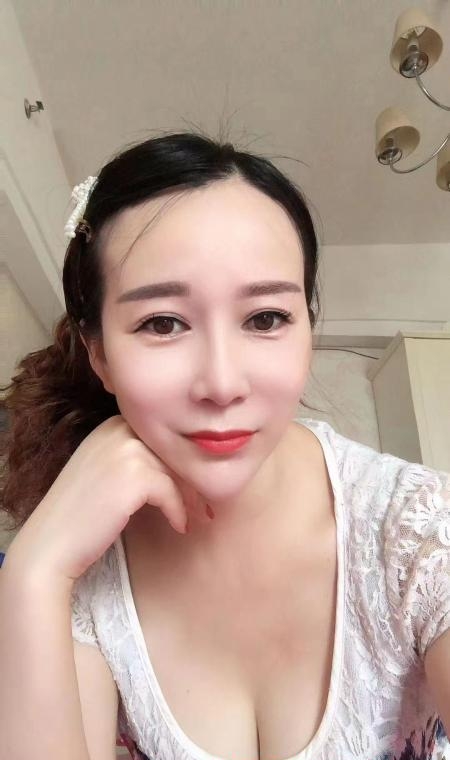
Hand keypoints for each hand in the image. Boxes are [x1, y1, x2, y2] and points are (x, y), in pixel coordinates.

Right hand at [6, 415, 207, 582]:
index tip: (196, 485)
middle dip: (192, 479)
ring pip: (177, 471)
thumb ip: (136, 458)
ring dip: (191, 497)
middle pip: (173, 451)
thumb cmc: (80, 514)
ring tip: (199, 516)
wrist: (50, 544)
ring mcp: (125, 450)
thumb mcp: (106, 471)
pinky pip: (172, 492)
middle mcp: (118, 429)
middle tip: (207, 504)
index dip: (182, 463)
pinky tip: (178, 527)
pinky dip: (179, 512)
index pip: (162, 438)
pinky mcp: (134, 476)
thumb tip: (183, 465)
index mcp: (112, 425)